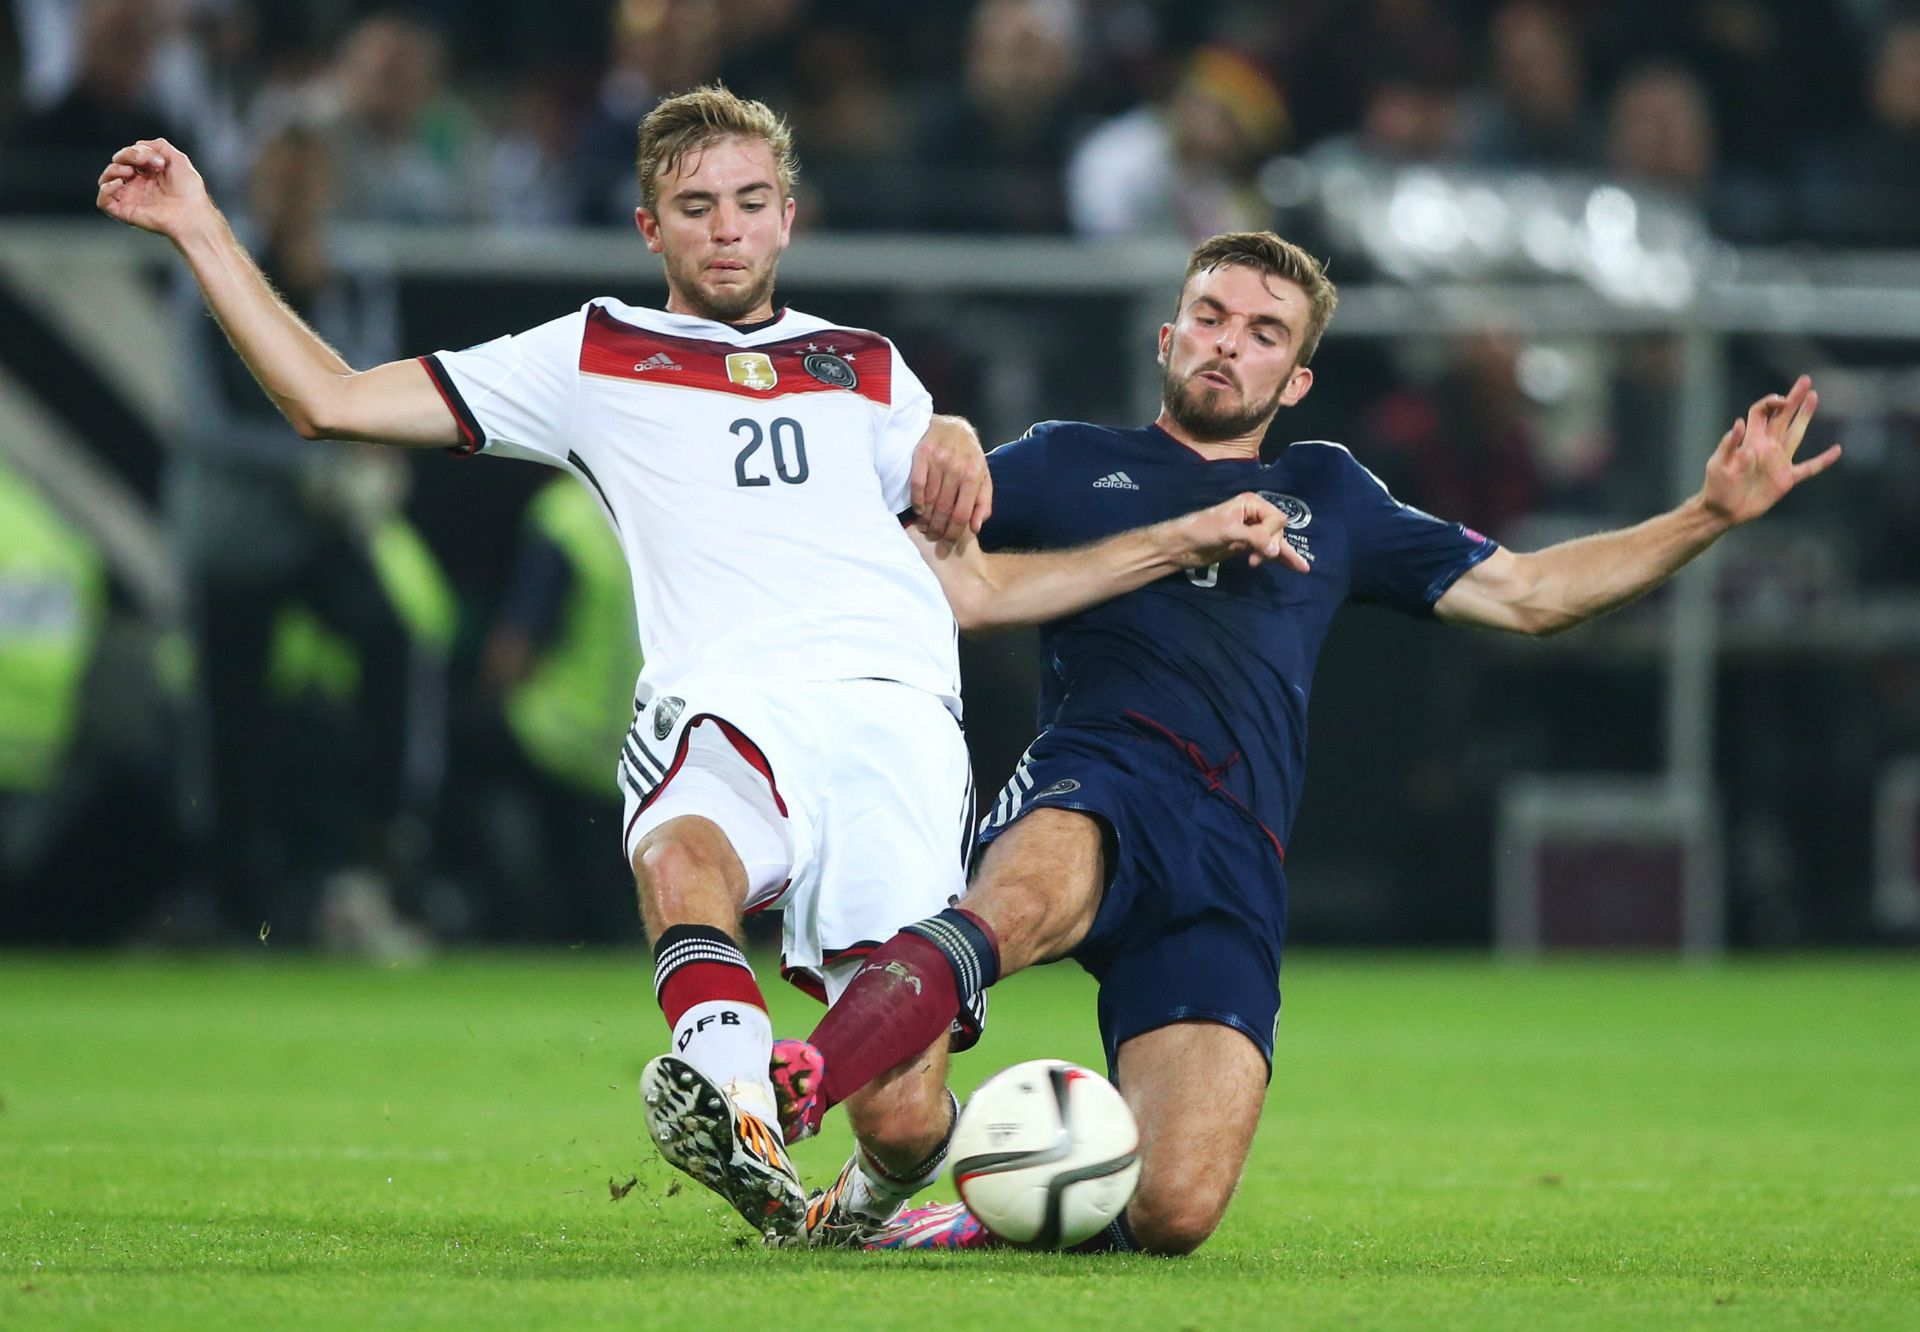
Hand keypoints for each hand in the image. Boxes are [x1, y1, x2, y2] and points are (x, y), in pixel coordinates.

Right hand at [96, 138, 213, 238]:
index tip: (157, 159)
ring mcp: (131, 198)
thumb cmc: (190, 191)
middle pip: (117, 163)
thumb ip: (160, 146)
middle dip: (127, 155)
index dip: (139, 151)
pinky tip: (119, 183)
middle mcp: (138, 185)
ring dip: (113, 169)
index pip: (131, 155)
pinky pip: (103, 201)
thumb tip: (139, 144)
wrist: (192, 214)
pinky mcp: (125, 211)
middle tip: (145, 163)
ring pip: (106, 179)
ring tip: (129, 172)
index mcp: (149, 174)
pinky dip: (105, 190)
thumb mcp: (178, 159)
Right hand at [911, 414, 991, 541]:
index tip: (948, 541)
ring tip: (925, 526)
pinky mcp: (922, 454)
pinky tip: (919, 510)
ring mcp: (938, 460)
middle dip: (938, 529)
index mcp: (973, 475)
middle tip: (934, 536)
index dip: (954, 532)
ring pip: (930, 500)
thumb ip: (983, 502)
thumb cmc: (969, 455)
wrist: (952, 426)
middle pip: (944, 510)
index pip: (962, 513)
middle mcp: (956, 467)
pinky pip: (917, 485)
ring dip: (926, 518)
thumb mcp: (983, 476)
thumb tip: (976, 527)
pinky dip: (917, 501)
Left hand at [1171, 492, 1309, 572]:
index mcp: (1251, 503)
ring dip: (1281, 554)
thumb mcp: (1229, 531)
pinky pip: (1267, 551)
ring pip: (1275, 542)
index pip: (1276, 519)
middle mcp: (1254, 515)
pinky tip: (1295, 566)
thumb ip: (1254, 538)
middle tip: (1256, 560)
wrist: (1181, 546)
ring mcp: (1251, 532)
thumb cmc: (1201, 531)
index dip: (1271, 534)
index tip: (1259, 548)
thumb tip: (1276, 550)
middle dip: (1272, 545)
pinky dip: (1279, 558)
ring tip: (1300, 568)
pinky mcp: (1246, 546)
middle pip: (1278, 530)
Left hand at [1700, 375, 1840, 527]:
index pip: (1762, 412)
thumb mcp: (1718, 464)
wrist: (1722, 510)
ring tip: (1814, 397)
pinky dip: (1823, 461)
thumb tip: (1739, 422)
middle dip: (1794, 398)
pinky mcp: (1785, 479)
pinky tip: (1836, 451)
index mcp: (1751, 440)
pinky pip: (1809, 468)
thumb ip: (1729, 444)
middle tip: (1806, 380)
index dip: (1771, 402)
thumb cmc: (1716, 487)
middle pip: (1783, 416)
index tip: (1782, 400)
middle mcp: (1767, 447)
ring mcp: (1778, 462)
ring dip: (1805, 416)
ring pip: (1796, 434)